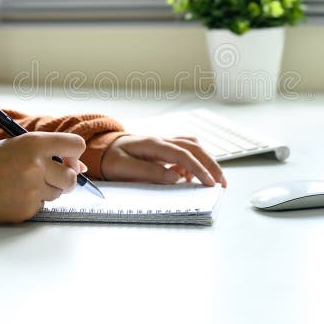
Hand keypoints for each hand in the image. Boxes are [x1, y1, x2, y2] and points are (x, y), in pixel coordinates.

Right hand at [0, 132, 86, 222]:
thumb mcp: (16, 146)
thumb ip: (47, 152)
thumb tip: (80, 167)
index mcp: (34, 144)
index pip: (76, 145)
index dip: (74, 153)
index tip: (67, 157)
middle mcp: (36, 166)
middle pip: (72, 176)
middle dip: (66, 178)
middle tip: (50, 176)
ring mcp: (32, 190)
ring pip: (57, 193)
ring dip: (46, 190)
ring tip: (21, 184)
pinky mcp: (26, 210)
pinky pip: (41, 206)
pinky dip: (32, 202)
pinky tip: (13, 196)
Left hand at [102, 135, 226, 186]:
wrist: (101, 148)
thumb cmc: (111, 159)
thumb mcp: (123, 169)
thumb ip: (148, 173)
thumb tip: (175, 177)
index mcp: (153, 144)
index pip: (183, 155)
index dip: (199, 169)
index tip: (210, 183)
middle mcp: (162, 140)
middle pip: (194, 148)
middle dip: (211, 164)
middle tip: (222, 183)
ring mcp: (164, 143)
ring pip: (193, 147)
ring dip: (207, 161)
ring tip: (216, 179)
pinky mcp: (164, 149)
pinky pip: (186, 151)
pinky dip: (195, 162)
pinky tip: (193, 178)